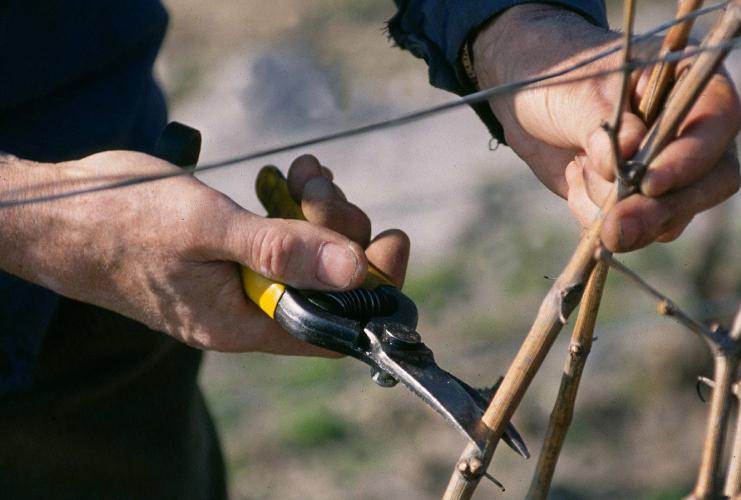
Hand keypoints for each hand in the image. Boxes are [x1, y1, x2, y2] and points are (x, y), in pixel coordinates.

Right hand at [2, 152, 406, 355]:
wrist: (55, 214)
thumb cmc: (120, 222)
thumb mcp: (207, 230)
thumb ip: (281, 251)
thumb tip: (355, 271)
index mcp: (243, 324)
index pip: (336, 326)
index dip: (374, 288)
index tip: (390, 239)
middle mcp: (246, 312)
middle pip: (328, 286)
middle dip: (342, 231)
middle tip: (319, 186)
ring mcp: (237, 284)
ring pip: (308, 257)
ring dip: (319, 212)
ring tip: (304, 173)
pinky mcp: (228, 256)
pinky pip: (280, 237)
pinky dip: (293, 206)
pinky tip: (290, 176)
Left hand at [472, 5, 740, 250]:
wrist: (527, 102)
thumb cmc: (562, 79)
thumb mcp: (579, 92)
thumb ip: (606, 123)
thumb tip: (631, 157)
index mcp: (694, 83)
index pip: (718, 124)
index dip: (691, 159)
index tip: (650, 184)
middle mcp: (696, 131)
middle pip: (712, 182)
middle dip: (662, 210)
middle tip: (616, 227)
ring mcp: (675, 171)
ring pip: (674, 215)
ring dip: (622, 213)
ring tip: (578, 172)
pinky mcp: (645, 202)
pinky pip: (637, 230)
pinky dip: (600, 220)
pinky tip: (575, 181)